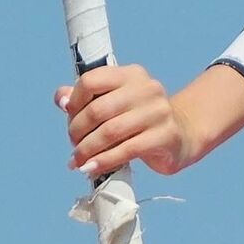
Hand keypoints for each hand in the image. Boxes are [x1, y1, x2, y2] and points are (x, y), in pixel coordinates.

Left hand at [54, 64, 195, 177]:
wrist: (182, 135)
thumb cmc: (140, 120)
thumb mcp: (117, 103)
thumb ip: (88, 98)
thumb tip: (60, 99)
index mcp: (131, 74)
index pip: (92, 80)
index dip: (75, 102)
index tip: (70, 119)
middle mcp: (146, 88)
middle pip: (98, 109)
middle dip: (78, 131)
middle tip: (74, 146)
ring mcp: (158, 111)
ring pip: (110, 132)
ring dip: (88, 150)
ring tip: (78, 161)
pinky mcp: (165, 136)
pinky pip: (126, 150)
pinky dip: (104, 161)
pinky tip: (92, 168)